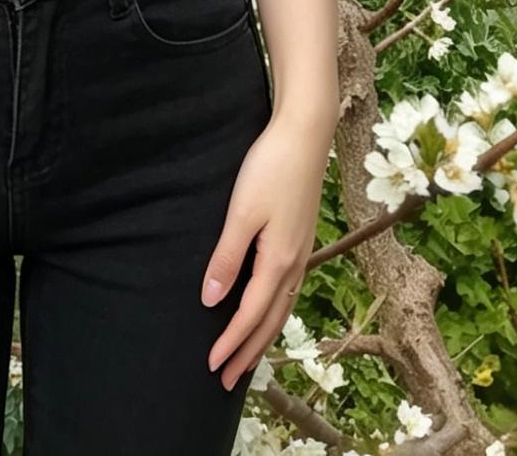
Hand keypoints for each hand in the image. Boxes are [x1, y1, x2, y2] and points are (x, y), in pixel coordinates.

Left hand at [200, 113, 331, 390]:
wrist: (305, 134)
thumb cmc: (270, 168)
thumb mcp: (242, 213)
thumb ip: (227, 258)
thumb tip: (211, 300)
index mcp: (279, 261)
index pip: (250, 315)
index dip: (230, 343)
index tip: (211, 366)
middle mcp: (294, 264)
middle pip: (270, 321)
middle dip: (248, 352)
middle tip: (228, 381)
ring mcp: (301, 251)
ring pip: (282, 307)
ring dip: (262, 335)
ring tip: (247, 357)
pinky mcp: (301, 238)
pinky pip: (287, 290)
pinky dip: (274, 311)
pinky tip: (267, 308)